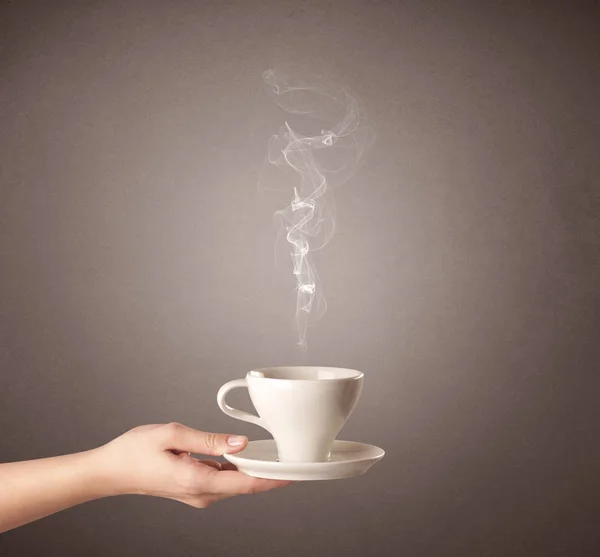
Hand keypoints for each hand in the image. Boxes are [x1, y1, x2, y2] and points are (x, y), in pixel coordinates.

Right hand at [95, 422, 290, 507]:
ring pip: (234, 483)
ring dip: (254, 471)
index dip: (274, 480)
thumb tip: (241, 443)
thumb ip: (210, 440)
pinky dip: (237, 470)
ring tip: (276, 455)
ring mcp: (197, 494)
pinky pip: (223, 479)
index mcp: (197, 481)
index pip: (246, 484)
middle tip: (295, 459)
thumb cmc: (135, 451)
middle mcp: (201, 493)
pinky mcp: (194, 488)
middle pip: (244, 486)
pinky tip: (245, 457)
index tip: (296, 475)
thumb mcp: (173, 435)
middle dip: (270, 474)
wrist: (110, 471)